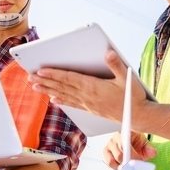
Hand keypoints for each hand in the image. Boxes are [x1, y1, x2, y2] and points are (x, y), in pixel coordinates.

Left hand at [28, 50, 148, 123]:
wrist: (138, 117)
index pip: (70, 79)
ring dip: (49, 90)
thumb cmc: (133, 97)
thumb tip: (108, 53)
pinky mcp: (91, 109)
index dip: (54, 74)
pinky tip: (53, 100)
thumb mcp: (127, 78)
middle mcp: (88, 97)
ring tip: (36, 86)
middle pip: (63, 87)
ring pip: (64, 95)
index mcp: (94, 87)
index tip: (41, 70)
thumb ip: (116, 65)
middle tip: (31, 77)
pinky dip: (61, 101)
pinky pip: (72, 104)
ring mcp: (88, 104)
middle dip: (46, 81)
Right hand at [103, 131, 156, 169]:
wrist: (132, 143)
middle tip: (137, 168)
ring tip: (131, 169)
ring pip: (112, 161)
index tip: (138, 161)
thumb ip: (149, 148)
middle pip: (119, 155)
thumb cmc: (137, 142)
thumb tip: (153, 152)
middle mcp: (114, 140)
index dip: (132, 156)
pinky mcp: (106, 155)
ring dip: (122, 167)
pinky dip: (117, 169)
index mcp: (123, 133)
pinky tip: (125, 168)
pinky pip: (109, 164)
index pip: (125, 145)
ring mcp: (108, 147)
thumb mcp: (145, 143)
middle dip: (129, 164)